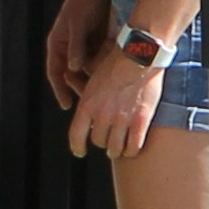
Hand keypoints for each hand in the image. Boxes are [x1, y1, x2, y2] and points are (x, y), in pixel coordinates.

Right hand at [42, 0, 106, 109]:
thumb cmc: (85, 0)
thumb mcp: (78, 22)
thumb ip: (75, 45)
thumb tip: (72, 68)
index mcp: (57, 44)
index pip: (54, 72)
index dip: (59, 90)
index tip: (67, 105)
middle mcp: (68, 48)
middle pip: (71, 76)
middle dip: (79, 88)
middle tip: (91, 100)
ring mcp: (83, 47)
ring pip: (87, 71)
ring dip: (93, 81)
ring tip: (104, 92)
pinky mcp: (98, 45)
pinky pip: (99, 63)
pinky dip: (104, 71)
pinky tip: (114, 78)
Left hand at [67, 38, 163, 161]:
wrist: (139, 56)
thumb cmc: (116, 61)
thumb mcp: (92, 74)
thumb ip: (81, 85)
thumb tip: (67, 80)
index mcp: (87, 104)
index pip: (76, 135)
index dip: (77, 147)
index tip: (79, 152)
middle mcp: (102, 115)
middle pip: (98, 141)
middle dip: (102, 143)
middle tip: (107, 142)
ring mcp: (121, 119)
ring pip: (115, 147)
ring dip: (116, 150)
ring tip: (119, 150)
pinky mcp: (140, 121)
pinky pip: (134, 146)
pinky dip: (132, 150)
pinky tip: (132, 149)